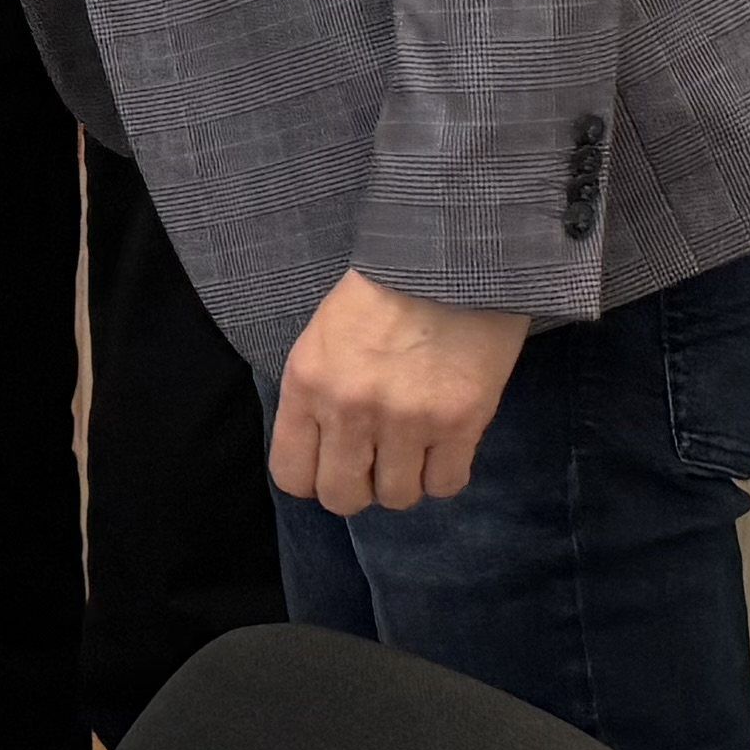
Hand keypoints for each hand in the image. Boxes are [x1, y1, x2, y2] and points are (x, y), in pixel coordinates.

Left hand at [269, 271, 532, 515]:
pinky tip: (449, 443)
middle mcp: (349, 409)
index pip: (292, 475)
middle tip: (380, 460)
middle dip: (362, 486)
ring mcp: (405, 420)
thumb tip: (326, 450)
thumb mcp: (325, 335)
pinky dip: (447, 472)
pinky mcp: (458, 423)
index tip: (337, 463)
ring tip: (419, 445)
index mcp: (307, 383)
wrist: (451, 252)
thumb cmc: (385, 288)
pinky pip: (446, 484)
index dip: (316, 479)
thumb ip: (317, 394)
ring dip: (408, 478)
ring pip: (398, 497)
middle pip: (343, 497)